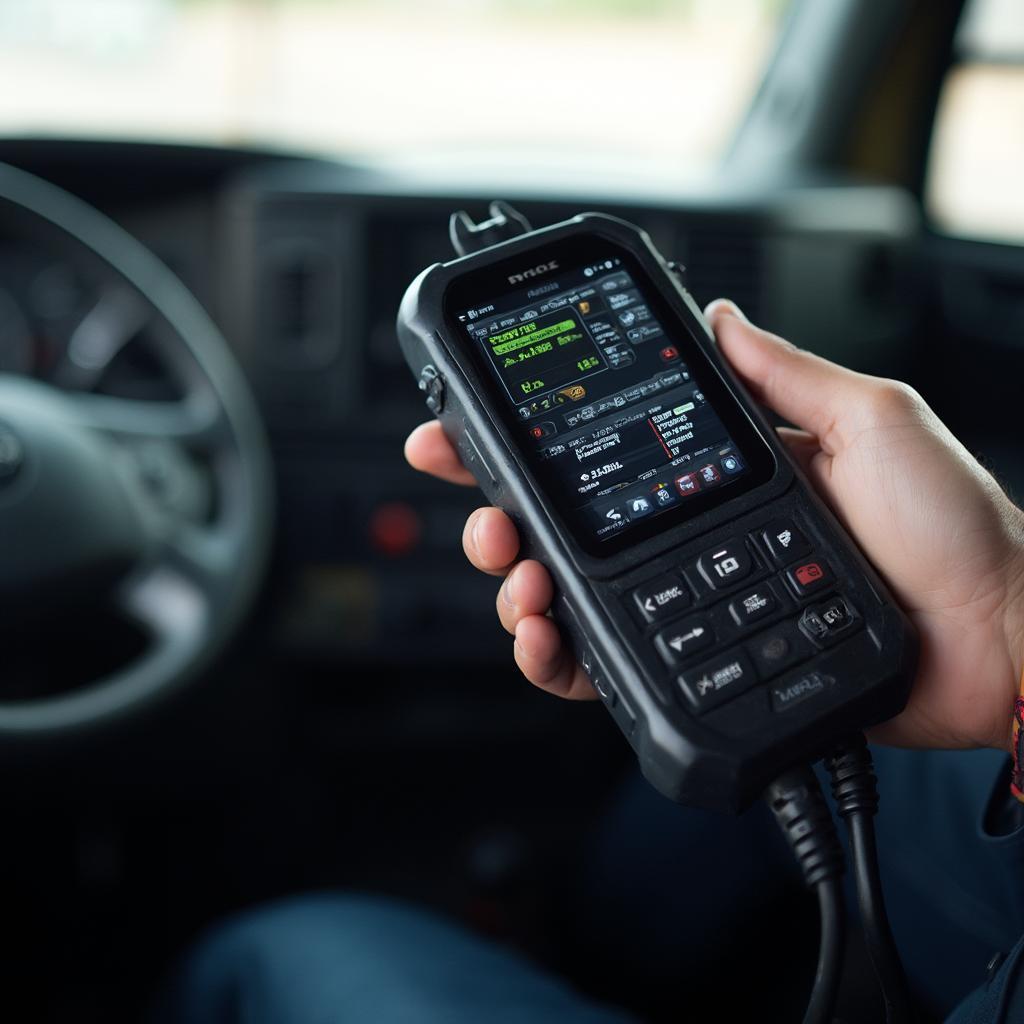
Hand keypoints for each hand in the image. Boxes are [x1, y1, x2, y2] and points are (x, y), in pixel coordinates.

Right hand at [405, 301, 1023, 750]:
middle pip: (572, 523)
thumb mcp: (872, 418)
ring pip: (576, 595)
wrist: (1000, 638)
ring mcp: (692, 598)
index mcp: (725, 470)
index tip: (470, 425)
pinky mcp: (701, 662)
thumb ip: (784, 372)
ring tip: (518, 581)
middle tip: (487, 518)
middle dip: (505, 515)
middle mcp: (695, 533)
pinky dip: (563, 657)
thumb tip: (720, 317)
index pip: (609, 444)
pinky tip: (547, 638)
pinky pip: (613, 662)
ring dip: (523, 586)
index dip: (533, 435)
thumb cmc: (953, 527)